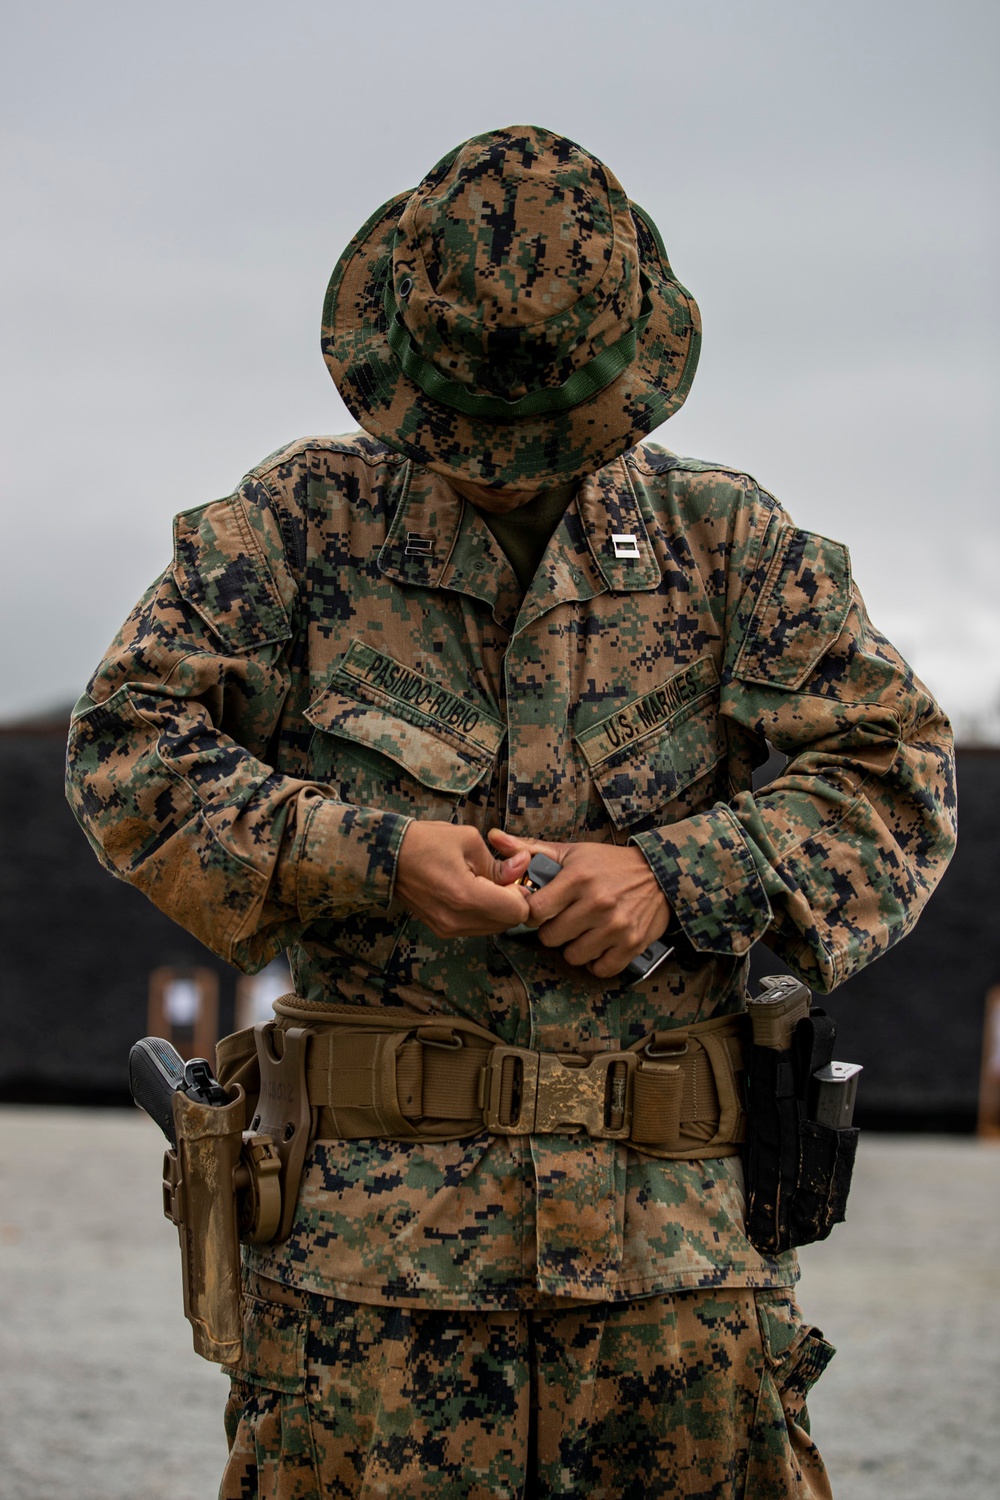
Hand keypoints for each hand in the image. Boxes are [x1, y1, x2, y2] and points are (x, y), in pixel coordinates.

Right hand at [394, 821, 531, 937]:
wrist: (387, 856)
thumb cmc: (425, 842)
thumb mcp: (468, 840)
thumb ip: (500, 861)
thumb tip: (524, 865)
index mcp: (466, 896)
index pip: (517, 912)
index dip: (522, 893)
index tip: (514, 875)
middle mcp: (457, 920)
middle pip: (507, 923)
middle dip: (513, 901)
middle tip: (503, 876)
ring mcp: (448, 928)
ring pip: (493, 927)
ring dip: (499, 908)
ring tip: (486, 882)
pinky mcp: (441, 930)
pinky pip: (476, 927)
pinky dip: (483, 913)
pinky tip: (473, 891)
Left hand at [488, 830, 670, 978]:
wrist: (660, 872)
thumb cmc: (608, 863)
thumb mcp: (572, 852)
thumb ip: (530, 849)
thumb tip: (493, 837)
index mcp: (578, 878)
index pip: (534, 912)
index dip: (533, 914)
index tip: (541, 910)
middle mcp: (597, 903)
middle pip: (551, 938)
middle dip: (553, 931)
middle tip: (564, 920)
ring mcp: (616, 926)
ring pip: (573, 956)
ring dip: (573, 947)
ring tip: (582, 931)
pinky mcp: (632, 944)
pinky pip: (600, 968)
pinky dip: (596, 962)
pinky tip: (598, 946)